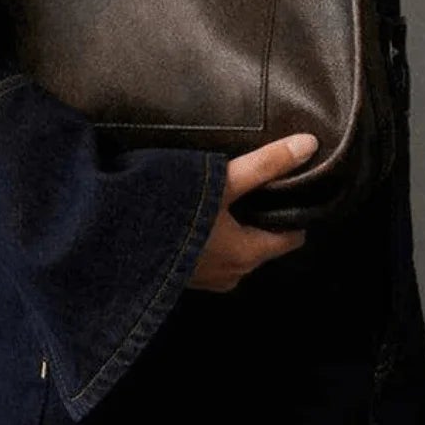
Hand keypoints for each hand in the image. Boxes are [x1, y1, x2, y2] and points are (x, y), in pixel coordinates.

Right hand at [186, 132, 318, 292]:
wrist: (114, 241)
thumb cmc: (175, 211)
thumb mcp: (223, 182)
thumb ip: (266, 164)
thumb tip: (310, 143)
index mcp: (248, 255)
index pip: (291, 237)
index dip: (292, 210)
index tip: (286, 186)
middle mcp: (232, 275)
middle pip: (263, 243)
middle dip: (259, 217)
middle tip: (250, 185)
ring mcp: (206, 281)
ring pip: (236, 251)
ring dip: (232, 229)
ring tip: (221, 197)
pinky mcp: (183, 279)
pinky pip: (211, 257)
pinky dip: (211, 239)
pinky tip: (196, 215)